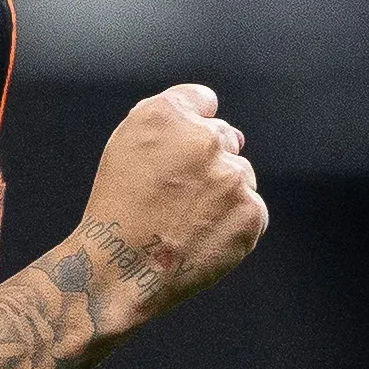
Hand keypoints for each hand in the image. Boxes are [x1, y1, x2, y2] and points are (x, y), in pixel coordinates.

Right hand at [71, 83, 266, 331]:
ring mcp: (233, 177)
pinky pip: (250, 208)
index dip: (191, 125)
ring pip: (240, 174)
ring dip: (222, 191)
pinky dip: (232, 222)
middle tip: (176, 194)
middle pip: (223, 137)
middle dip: (206, 160)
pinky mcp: (252, 213)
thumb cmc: (116, 209)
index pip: (202, 101)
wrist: (121, 267)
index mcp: (167, 115)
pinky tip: (201, 235)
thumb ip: (167, 118)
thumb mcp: (124, 145)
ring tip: (186, 219)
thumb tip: (210, 116)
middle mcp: (205, 139)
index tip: (181, 150)